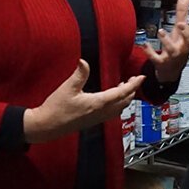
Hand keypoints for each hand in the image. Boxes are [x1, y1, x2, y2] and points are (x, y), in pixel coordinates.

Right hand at [23, 59, 144, 143]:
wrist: (47, 126)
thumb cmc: (56, 108)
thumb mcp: (67, 88)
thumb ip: (79, 75)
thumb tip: (84, 62)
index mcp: (98, 103)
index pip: (121, 93)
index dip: (133, 85)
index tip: (141, 77)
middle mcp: (101, 112)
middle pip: (124, 102)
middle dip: (131, 91)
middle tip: (134, 79)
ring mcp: (97, 118)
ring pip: (119, 109)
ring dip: (125, 98)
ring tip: (124, 86)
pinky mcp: (93, 121)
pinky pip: (112, 113)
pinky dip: (117, 104)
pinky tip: (111, 99)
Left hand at [149, 0, 188, 84]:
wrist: (171, 71)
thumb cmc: (178, 46)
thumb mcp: (180, 29)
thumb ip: (183, 12)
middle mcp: (184, 47)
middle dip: (186, 33)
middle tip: (181, 24)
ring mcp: (174, 56)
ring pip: (172, 49)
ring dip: (167, 40)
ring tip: (160, 31)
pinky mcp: (163, 63)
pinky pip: (156, 58)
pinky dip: (150, 52)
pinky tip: (145, 44)